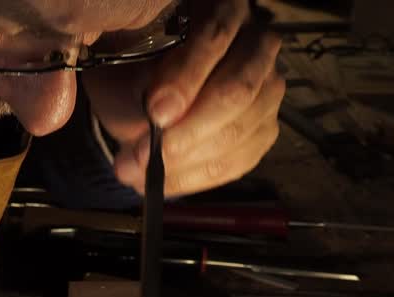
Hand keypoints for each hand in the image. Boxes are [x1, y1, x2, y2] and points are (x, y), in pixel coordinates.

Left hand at [83, 0, 284, 196]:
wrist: (140, 94)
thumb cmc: (133, 70)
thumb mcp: (126, 68)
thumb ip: (141, 85)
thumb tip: (157, 118)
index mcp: (224, 12)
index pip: (216, 37)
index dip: (187, 78)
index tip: (156, 112)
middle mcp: (257, 46)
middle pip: (238, 90)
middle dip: (190, 130)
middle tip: (147, 154)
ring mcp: (266, 90)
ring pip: (240, 131)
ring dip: (186, 161)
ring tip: (137, 171)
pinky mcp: (262, 130)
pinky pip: (237, 162)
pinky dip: (195, 178)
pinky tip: (160, 182)